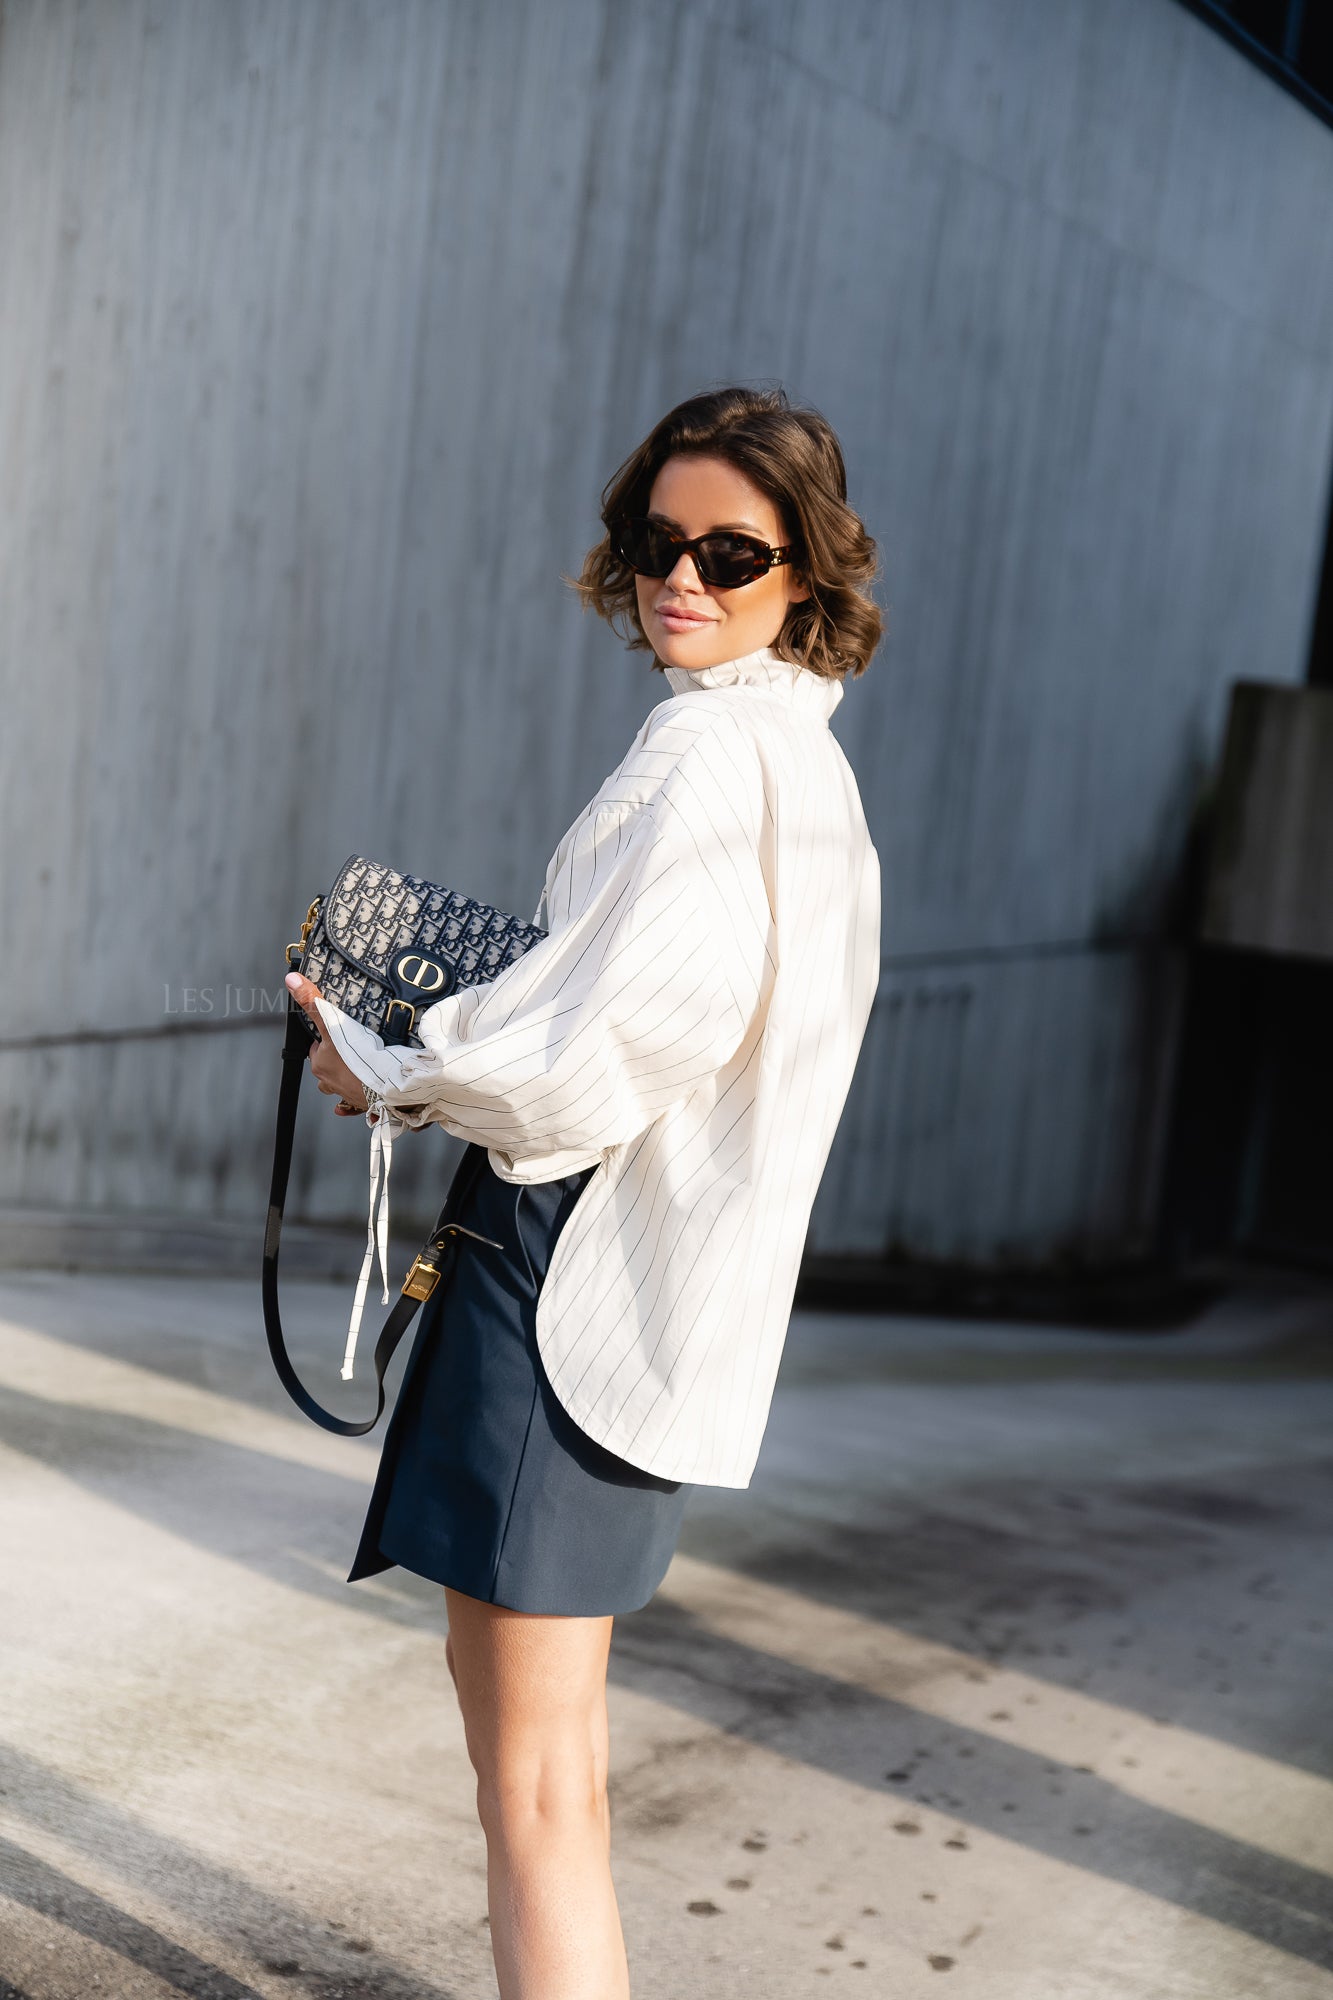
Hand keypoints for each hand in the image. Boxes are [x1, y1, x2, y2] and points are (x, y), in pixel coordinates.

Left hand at [284, 970, 374, 1118]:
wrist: (385, 1084)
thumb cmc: (360, 1058)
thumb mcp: (334, 1023)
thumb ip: (314, 1003)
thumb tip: (292, 981)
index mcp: (321, 1064)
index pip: (316, 1050)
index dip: (325, 1041)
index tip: (336, 1034)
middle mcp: (330, 1082)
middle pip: (326, 1069)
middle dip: (335, 1060)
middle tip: (350, 1048)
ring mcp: (346, 1094)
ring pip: (337, 1086)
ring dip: (344, 1078)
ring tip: (357, 1068)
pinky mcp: (362, 1104)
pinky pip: (352, 1105)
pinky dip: (351, 1103)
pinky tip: (355, 1098)